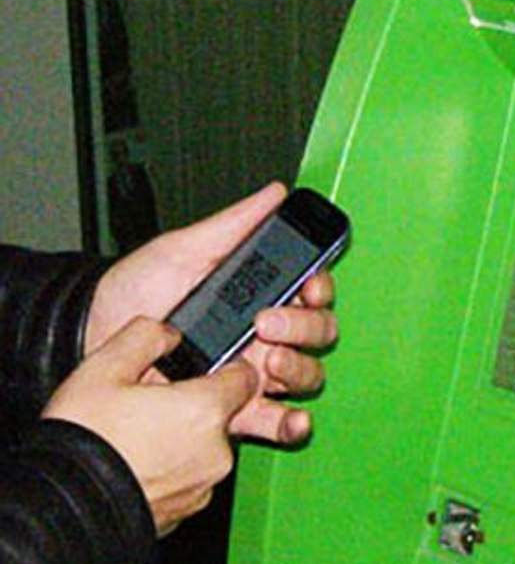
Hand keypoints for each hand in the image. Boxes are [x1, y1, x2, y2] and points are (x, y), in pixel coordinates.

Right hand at [43, 317, 257, 534]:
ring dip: (179, 437)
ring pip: (203, 447)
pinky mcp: (185, 511)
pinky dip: (168, 468)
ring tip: (133, 435)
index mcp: (206, 410)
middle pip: (219, 412)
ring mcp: (202, 486)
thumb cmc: (82, 441)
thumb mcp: (104, 368)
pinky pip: (187, 477)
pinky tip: (133, 461)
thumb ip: (146, 336)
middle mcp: (217, 452)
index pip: (245, 376)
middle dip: (190, 403)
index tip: (196, 368)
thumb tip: (168, 333)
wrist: (60, 508)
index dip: (222, 366)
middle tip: (146, 404)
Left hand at [85, 182, 337, 443]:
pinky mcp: (235, 410)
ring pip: (306, 375)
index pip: (312, 291)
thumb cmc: (134, 290)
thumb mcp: (183, 249)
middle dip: (305, 327)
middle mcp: (265, 335)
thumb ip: (234, 226)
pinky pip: (278, 421)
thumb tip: (276, 194)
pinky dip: (292, 423)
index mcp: (260, 295)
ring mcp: (253, 374)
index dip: (320, 289)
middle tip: (267, 322)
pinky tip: (289, 418)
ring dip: (299, 368)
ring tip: (269, 363)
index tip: (308, 287)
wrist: (90, 337)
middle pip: (318, 333)